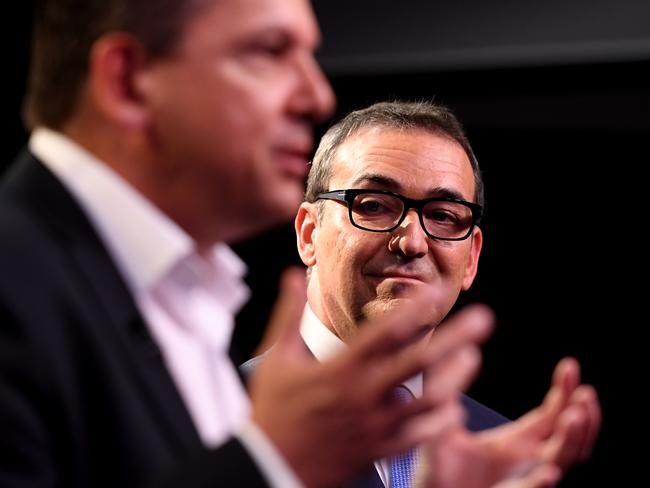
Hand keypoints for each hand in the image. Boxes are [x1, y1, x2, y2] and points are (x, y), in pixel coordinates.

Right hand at [249, 268, 494, 486]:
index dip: (414, 310)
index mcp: (341, 369)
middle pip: (419, 361)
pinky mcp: (379, 449)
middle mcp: (364, 394)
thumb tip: (292, 275)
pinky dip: (440, 421)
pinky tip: (454, 407)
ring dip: (455, 377)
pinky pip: (419, 435)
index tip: (436, 293)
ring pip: (427, 399)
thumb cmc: (273, 412)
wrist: (269, 466)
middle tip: (483, 318)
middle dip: (455, 337)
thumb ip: (289, 314)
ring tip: (473, 357)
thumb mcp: (276, 358)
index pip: (385, 333)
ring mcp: (375, 424)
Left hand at [420, 357, 600, 487]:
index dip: (565, 391)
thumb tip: (447, 360)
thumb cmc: (442, 470)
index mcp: (518, 442)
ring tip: (575, 415)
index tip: (570, 366)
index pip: (553, 414)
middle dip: (582, 416)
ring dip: (571, 441)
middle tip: (585, 392)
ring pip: (559, 462)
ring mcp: (521, 480)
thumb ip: (448, 395)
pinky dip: (540, 484)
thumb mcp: (447, 425)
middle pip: (568, 439)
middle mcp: (526, 462)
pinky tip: (550, 472)